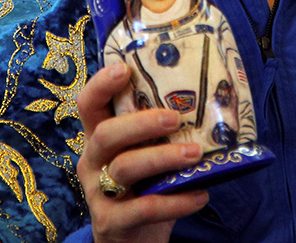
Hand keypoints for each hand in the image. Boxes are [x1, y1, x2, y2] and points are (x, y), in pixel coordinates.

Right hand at [77, 62, 208, 242]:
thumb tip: (207, 103)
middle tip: (175, 118)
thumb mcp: (143, 156)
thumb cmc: (143, 188)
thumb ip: (159, 134)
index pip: (88, 104)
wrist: (130, 241)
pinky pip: (142, 209)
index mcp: (98, 138)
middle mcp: (93, 161)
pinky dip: (174, 202)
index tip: (124, 69)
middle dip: (141, 122)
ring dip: (162, 158)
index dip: (101, 84)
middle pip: (106, 134)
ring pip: (125, 168)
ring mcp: (99, 193)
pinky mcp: (111, 222)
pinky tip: (201, 195)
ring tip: (195, 154)